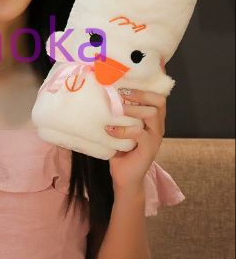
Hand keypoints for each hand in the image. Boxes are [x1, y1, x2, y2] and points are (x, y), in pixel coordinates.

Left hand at [104, 58, 167, 190]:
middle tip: (120, 93)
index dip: (144, 87)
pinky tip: (110, 130)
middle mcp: (157, 126)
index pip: (157, 96)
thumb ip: (117, 112)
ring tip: (115, 111)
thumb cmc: (120, 148)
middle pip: (159, 101)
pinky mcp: (149, 149)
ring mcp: (155, 137)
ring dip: (131, 109)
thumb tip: (100, 91)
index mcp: (152, 118)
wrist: (125, 176)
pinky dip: (123, 130)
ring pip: (152, 114)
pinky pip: (140, 133)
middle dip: (139, 94)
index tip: (125, 82)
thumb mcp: (120, 126)